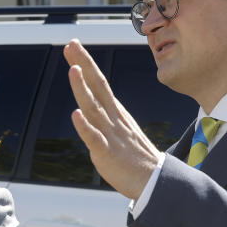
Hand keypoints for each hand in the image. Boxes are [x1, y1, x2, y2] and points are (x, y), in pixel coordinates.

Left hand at [64, 39, 161, 199]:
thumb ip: (103, 119)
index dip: (86, 63)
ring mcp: (110, 135)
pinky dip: (85, 127)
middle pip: (97, 87)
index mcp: (115, 113)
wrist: (155, 182)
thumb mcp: (119, 131)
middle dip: (83, 64)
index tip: (74, 45)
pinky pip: (95, 138)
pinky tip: (75, 114)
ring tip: (73, 70)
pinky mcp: (107, 154)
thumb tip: (87, 109)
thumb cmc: (135, 158)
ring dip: (83, 89)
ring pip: (94, 108)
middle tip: (71, 44)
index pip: (99, 82)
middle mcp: (112, 119)